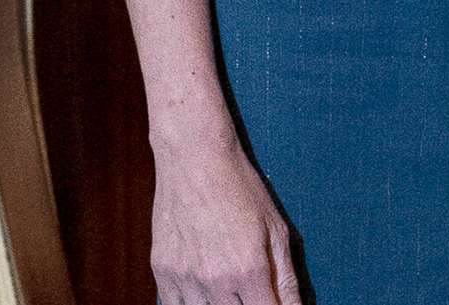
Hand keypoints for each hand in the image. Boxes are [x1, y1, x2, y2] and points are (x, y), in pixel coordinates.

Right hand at [148, 130, 301, 304]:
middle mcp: (215, 280)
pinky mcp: (162, 272)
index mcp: (249, 270)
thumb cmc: (239, 188)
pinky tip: (204, 289)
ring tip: (228, 287)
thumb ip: (286, 277)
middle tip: (250, 290)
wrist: (194, 158)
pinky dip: (191, 303)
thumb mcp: (276, 229)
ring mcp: (184, 278)